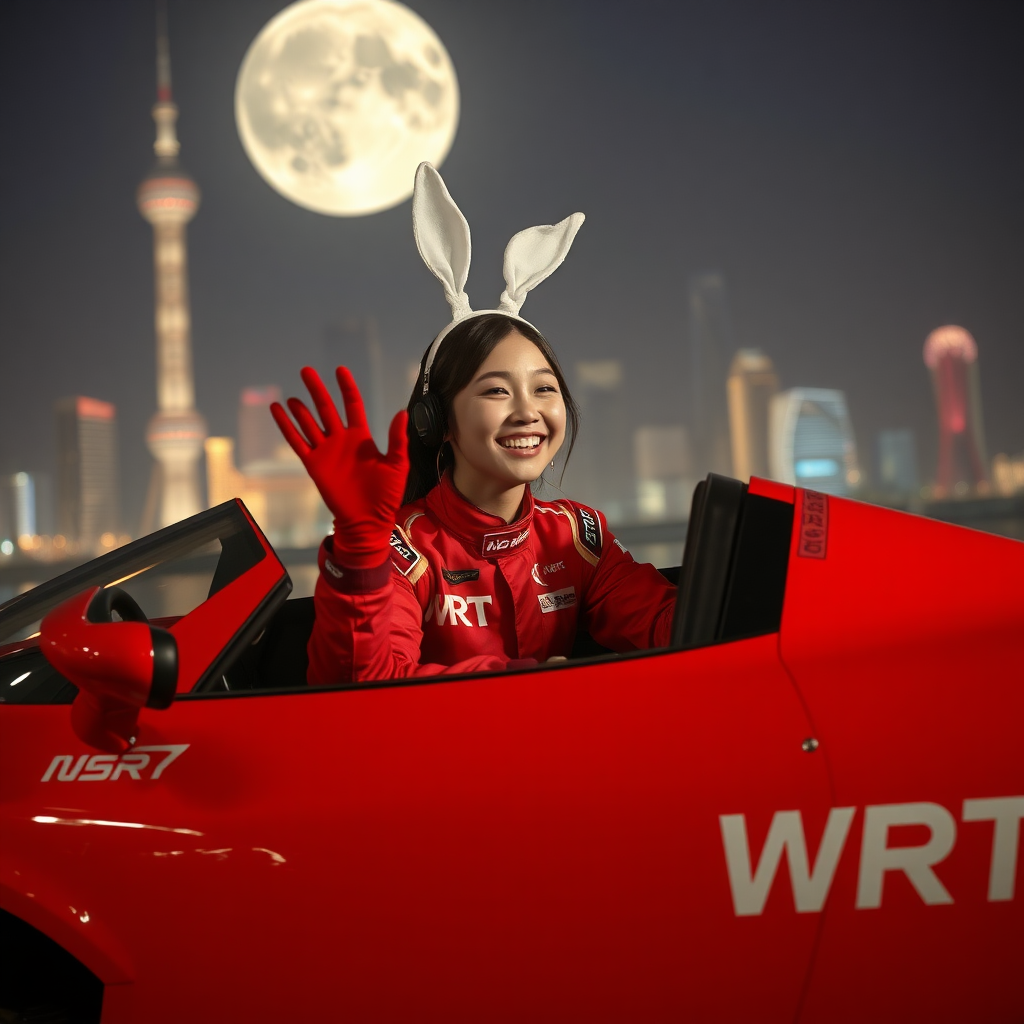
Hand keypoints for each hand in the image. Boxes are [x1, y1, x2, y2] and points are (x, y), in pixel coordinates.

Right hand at [271, 367, 408, 567]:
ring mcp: (326, 451)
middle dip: (317, 390)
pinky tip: (277, 411)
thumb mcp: (397, 465)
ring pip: (309, 423)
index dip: (346, 388)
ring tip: (292, 396)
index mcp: (362, 438)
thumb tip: (402, 413)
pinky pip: (297, 442)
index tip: (340, 371)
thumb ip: (397, 440)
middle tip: (306, 371)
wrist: (368, 520)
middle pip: (326, 408)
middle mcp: (341, 440)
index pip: (352, 405)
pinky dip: (286, 427)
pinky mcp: (314, 465)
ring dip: (300, 409)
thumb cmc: (386, 495)